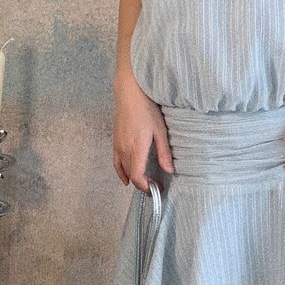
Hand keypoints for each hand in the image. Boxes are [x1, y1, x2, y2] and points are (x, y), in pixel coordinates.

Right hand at [112, 77, 174, 193]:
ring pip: (124, 170)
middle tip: (155, 186)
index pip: (137, 177)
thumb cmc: (147, 110)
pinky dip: (121, 172)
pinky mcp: (115, 141)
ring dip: (134, 178)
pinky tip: (126, 178)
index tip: (156, 189)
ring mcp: (118, 146)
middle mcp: (124, 150)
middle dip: (143, 184)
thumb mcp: (160, 131)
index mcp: (136, 149)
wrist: (130, 94)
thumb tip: (169, 171)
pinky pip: (116, 163)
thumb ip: (164, 152)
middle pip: (131, 176)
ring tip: (145, 181)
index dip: (145, 187)